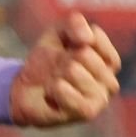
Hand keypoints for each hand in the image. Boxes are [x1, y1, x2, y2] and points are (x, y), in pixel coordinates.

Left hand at [9, 11, 120, 126]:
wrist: (25, 89)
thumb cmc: (47, 61)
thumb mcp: (57, 34)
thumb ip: (74, 24)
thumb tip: (87, 38)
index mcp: (107, 60)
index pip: (96, 37)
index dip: (72, 38)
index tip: (64, 48)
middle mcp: (110, 80)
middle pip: (84, 54)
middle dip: (61, 58)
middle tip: (56, 69)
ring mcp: (101, 98)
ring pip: (73, 70)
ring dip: (55, 74)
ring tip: (55, 82)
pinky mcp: (88, 112)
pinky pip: (68, 92)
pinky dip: (53, 89)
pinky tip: (51, 93)